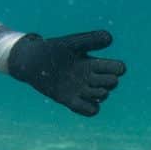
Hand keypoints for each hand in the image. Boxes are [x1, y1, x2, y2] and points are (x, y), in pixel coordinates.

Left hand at [9, 30, 125, 117]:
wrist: (33, 62)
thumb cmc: (53, 50)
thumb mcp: (73, 43)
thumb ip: (90, 40)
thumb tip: (110, 38)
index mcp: (93, 63)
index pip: (117, 68)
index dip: (118, 68)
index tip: (112, 66)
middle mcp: (90, 77)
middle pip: (112, 83)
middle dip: (109, 81)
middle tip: (95, 77)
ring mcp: (81, 90)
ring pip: (103, 96)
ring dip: (99, 93)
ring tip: (87, 88)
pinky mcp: (70, 100)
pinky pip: (90, 111)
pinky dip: (91, 109)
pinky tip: (81, 100)